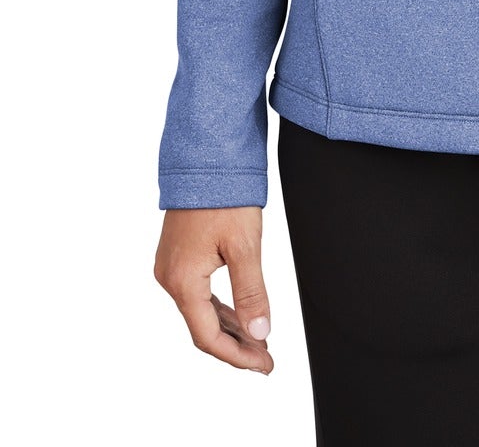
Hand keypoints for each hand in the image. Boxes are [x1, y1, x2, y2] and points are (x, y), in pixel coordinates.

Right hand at [154, 206, 273, 373]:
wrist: (205, 157)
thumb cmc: (223, 196)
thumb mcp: (245, 246)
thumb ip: (251, 292)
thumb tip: (260, 333)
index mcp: (182, 281)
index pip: (208, 337)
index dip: (237, 356)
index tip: (264, 364)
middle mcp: (169, 278)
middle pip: (202, 328)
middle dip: (235, 346)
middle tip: (265, 358)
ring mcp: (170, 267)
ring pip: (199, 311)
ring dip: (228, 328)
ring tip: (258, 341)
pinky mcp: (177, 256)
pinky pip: (197, 293)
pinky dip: (219, 308)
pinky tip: (239, 314)